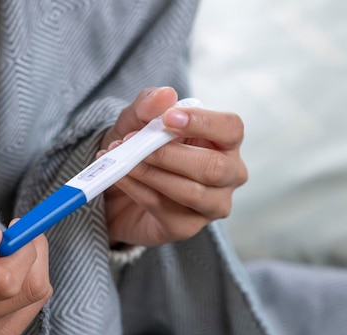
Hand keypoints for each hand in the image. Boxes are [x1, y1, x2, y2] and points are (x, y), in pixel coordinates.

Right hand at [0, 212, 51, 334]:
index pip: (1, 282)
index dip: (20, 251)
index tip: (12, 230)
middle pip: (24, 290)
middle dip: (28, 255)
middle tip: (10, 238)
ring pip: (34, 297)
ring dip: (30, 268)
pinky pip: (33, 308)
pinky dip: (27, 285)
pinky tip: (1, 279)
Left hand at [100, 86, 247, 246]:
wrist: (115, 189)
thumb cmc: (139, 149)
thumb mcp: (136, 120)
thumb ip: (148, 104)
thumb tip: (165, 95)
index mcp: (224, 142)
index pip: (231, 129)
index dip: (203, 122)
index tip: (168, 118)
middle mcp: (227, 175)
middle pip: (214, 167)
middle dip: (170, 154)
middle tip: (134, 143)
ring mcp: (211, 205)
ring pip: (191, 192)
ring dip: (151, 173)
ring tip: (122, 160)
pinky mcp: (186, 227)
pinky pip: (164, 207)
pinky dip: (137, 189)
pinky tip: (120, 178)